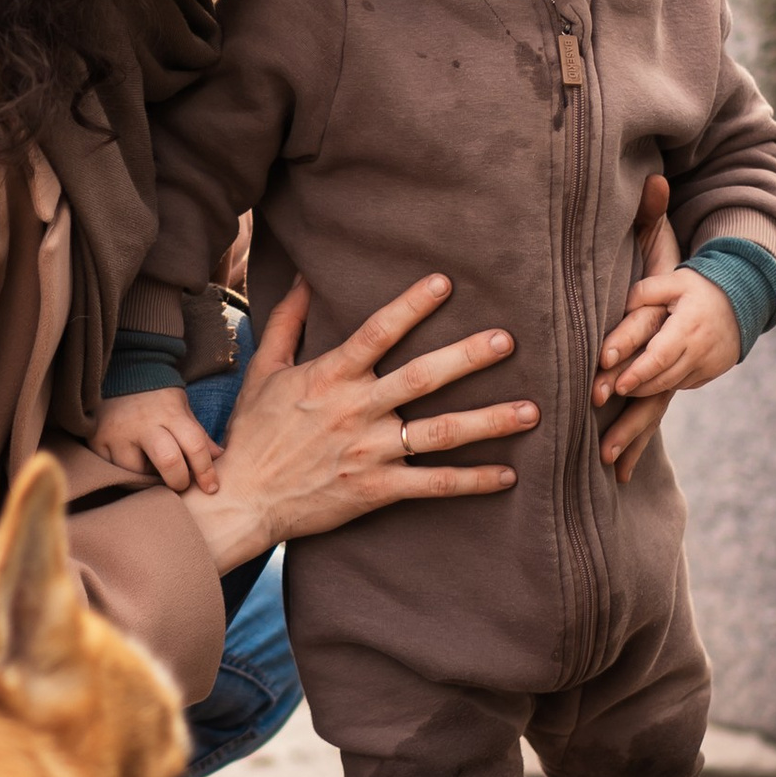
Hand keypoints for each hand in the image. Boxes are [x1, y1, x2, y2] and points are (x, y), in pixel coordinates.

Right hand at [97, 383, 219, 496]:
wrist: (122, 374)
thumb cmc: (158, 397)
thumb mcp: (182, 408)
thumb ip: (198, 434)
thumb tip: (220, 457)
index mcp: (170, 413)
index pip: (194, 445)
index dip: (205, 471)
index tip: (211, 487)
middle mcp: (143, 423)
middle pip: (168, 461)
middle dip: (179, 481)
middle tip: (180, 483)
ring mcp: (117, 433)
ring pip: (136, 473)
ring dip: (148, 480)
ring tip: (151, 469)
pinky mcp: (97, 441)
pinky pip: (114, 472)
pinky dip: (127, 476)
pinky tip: (133, 466)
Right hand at [178, 274, 537, 575]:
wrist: (243, 500)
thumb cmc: (253, 433)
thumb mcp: (265, 370)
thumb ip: (287, 321)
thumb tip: (303, 276)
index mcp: (330, 376)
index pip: (377, 333)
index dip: (411, 306)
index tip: (445, 283)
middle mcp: (355, 411)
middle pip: (421, 378)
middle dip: (467, 357)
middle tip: (508, 341)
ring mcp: (369, 453)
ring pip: (439, 433)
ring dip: (488, 422)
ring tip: (532, 411)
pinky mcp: (376, 490)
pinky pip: (433, 485)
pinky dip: (472, 481)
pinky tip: (508, 475)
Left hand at [584, 169, 686, 478]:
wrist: (738, 303)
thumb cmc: (691, 277)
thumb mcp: (670, 251)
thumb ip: (653, 224)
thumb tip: (652, 183)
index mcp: (682, 324)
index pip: (656, 345)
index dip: (633, 361)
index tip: (608, 379)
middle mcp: (685, 356)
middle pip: (654, 387)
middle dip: (627, 414)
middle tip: (599, 438)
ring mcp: (684, 376)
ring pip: (655, 409)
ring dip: (632, 438)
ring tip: (607, 464)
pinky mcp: (677, 388)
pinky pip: (655, 418)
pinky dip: (639, 446)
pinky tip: (620, 475)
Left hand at [596, 266, 741, 406]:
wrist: (744, 298)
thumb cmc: (702, 287)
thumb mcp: (675, 280)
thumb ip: (645, 291)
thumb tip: (620, 308)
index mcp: (688, 326)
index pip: (659, 358)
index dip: (637, 374)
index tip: (618, 385)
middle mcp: (701, 350)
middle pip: (663, 378)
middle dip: (637, 387)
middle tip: (613, 389)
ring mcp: (710, 364)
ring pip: (674, 385)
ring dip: (649, 389)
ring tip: (627, 387)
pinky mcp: (714, 371)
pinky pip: (686, 384)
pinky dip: (667, 384)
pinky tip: (650, 381)